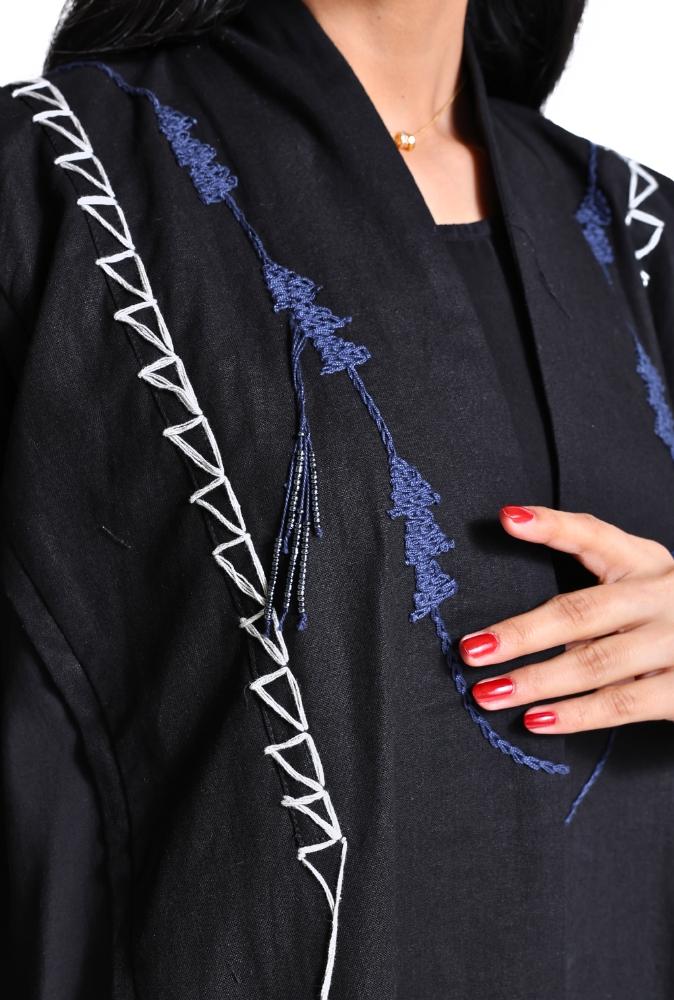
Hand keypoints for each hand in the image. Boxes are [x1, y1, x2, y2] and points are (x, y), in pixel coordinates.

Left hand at [458, 505, 673, 732]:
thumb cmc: (664, 621)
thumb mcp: (640, 587)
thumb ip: (591, 593)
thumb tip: (509, 629)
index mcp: (644, 562)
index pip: (594, 535)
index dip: (552, 526)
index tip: (509, 518)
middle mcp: (661, 594)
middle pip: (580, 611)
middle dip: (520, 634)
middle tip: (471, 651)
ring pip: (594, 662)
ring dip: (535, 681)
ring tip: (488, 694)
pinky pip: (622, 703)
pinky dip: (575, 715)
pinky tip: (536, 720)